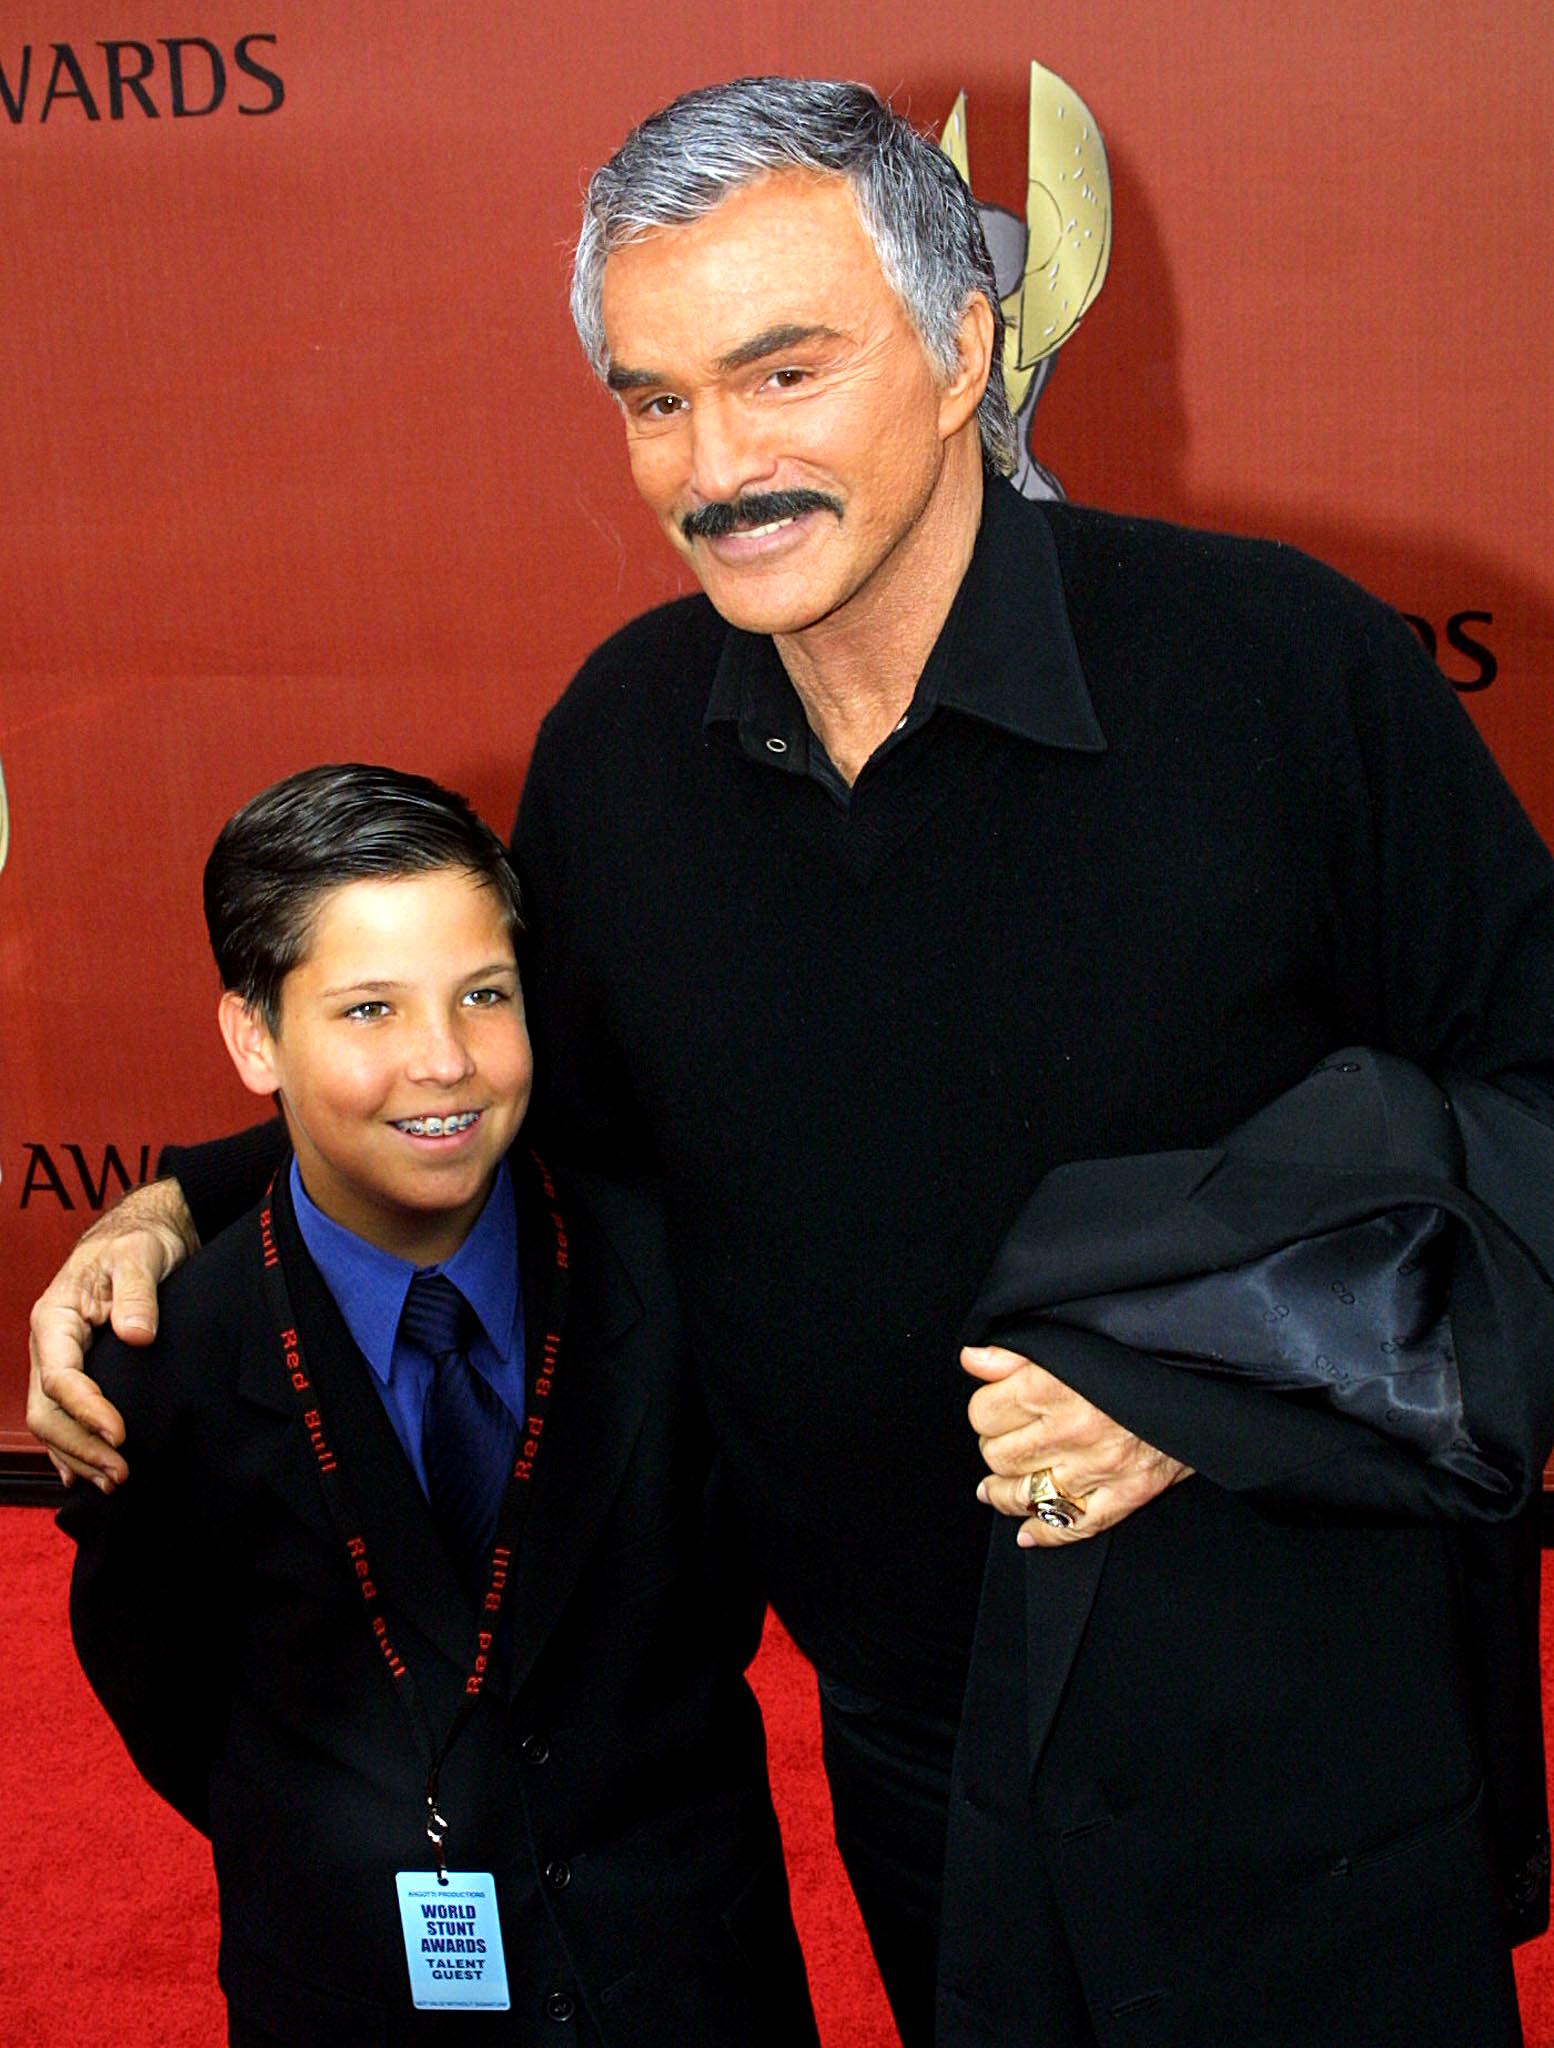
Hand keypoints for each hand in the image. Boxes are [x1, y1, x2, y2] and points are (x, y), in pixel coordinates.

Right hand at [27, 1179, 197, 1490]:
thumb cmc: (137, 1244)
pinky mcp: (77, 1370)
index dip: (88, 1411)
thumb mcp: (140, 1257)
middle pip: (48, 1411)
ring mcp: (58, 1361)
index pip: (61, 1378)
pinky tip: (85, 1475)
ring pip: (52, 1421)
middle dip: (81, 1447)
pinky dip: (72, 1449)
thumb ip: (138, 1295)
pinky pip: (63, 1418)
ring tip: (114, 1481)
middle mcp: (49, 1346)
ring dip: (78, 1456)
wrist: (140, 1237)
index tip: (121, 1436)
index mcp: (54, 1319)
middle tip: (121, 1472)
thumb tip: (136, 1335)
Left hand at [963, 1344, 1190, 1546]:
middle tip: (1002, 1441)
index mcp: (1054, 1386)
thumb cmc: (1141, 1356)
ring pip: (1026, 1494)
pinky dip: (1046, 1532)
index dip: (985, 1410)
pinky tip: (1028, 1531)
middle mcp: (1071, 1430)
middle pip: (999, 1455)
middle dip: (993, 1448)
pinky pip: (1074, 1526)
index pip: (984, 1412)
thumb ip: (1017, 1352)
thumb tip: (972, 1359)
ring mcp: (1098, 1468)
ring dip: (1004, 1491)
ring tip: (996, 1486)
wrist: (1210, 1380)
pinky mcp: (1126, 1494)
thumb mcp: (1074, 1342)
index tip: (993, 1408)